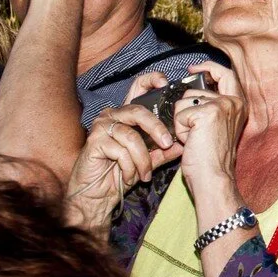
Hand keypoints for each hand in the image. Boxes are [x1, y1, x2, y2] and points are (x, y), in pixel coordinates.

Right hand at [65, 71, 186, 231]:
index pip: (137, 88)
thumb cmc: (120, 174)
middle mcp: (112, 116)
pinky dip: (130, 166)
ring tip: (145, 173)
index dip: (151, 81)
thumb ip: (163, 151)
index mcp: (126, 116)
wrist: (97, 195)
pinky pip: (120, 150)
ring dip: (143, 158)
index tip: (166, 83)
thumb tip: (182, 144)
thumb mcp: (147, 161)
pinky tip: (130, 176)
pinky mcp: (94, 142)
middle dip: (157, 129)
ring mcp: (102, 127)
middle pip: (139, 111)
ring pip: (131, 136)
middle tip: (167, 144)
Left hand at [174, 62, 251, 214]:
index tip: (193, 69)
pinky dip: (178, 130)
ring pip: (183, 101)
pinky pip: (179, 114)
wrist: (214, 178)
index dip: (208, 68)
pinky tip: (189, 142)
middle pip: (195, 89)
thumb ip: (211, 108)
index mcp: (239, 104)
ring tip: (193, 139)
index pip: (225, 74)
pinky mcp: (206, 113)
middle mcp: (233, 101)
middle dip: (185, 108)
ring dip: (181, 121)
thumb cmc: (212, 159)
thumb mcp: (217, 127)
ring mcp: (221, 105)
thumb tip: (189, 92)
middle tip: (189, 126)